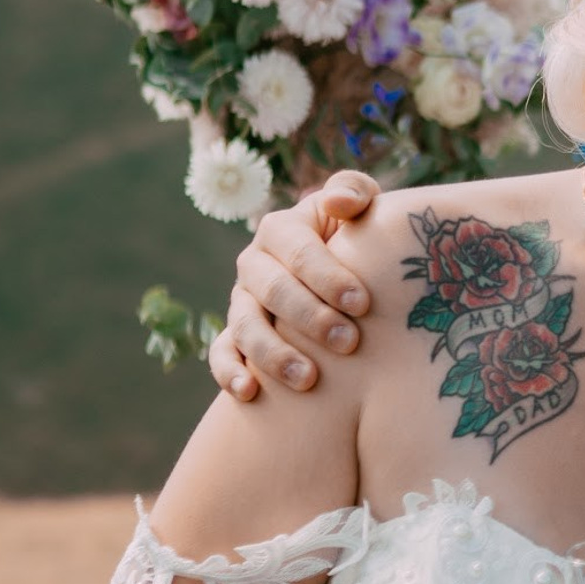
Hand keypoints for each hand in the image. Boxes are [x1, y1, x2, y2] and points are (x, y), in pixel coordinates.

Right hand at [208, 171, 380, 400]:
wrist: (345, 274)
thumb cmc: (359, 238)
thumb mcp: (363, 208)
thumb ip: (354, 191)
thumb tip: (340, 202)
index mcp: (282, 229)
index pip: (300, 251)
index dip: (329, 276)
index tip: (362, 303)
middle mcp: (255, 263)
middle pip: (273, 290)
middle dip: (310, 317)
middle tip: (349, 343)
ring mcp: (241, 301)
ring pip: (246, 325)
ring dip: (273, 353)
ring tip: (307, 379)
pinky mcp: (234, 335)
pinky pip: (222, 353)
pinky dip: (230, 372)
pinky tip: (249, 392)